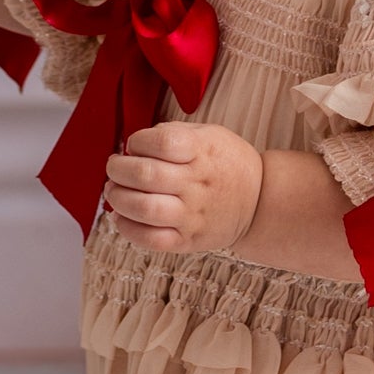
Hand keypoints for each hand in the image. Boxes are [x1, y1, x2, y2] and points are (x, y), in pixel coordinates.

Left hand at [103, 120, 264, 257]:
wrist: (259, 202)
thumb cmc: (226, 163)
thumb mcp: (208, 134)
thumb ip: (172, 133)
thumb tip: (133, 145)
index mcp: (202, 151)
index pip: (161, 142)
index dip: (138, 141)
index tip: (134, 144)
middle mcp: (196, 184)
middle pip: (145, 175)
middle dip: (118, 169)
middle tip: (115, 167)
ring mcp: (192, 215)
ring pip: (143, 208)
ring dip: (118, 197)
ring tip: (115, 190)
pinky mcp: (187, 240)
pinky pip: (150, 239)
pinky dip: (127, 228)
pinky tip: (122, 216)